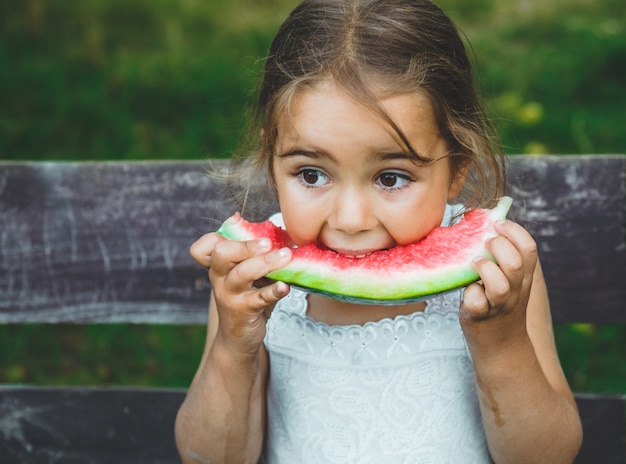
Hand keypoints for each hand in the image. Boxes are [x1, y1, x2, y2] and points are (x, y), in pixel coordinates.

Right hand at [191, 232, 291, 353]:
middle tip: (268, 242)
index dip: (218, 234)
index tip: (239, 223)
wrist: (238, 338)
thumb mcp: (245, 276)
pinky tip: (285, 286)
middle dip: (246, 245)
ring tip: (286, 256)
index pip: (204, 247)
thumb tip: (270, 230)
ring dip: (265, 262)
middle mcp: (220, 278)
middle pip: (222, 253)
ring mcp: (230, 295)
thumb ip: (252, 255)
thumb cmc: (246, 299)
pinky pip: (260, 298)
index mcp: (218, 266)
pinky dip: (274, 291)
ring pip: (242, 273)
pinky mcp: (245, 311)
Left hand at [460, 220, 537, 344]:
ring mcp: (497, 305)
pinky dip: (469, 293)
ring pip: (499, 285)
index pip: (529, 248)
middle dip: (498, 246)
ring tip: (475, 262)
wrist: (502, 348)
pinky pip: (476, 303)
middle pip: (515, 262)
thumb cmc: (499, 306)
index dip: (514, 231)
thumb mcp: (510, 282)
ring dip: (484, 268)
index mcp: (523, 278)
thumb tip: (483, 222)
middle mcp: (514, 291)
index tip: (497, 224)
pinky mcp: (478, 317)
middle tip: (484, 243)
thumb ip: (502, 259)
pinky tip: (467, 290)